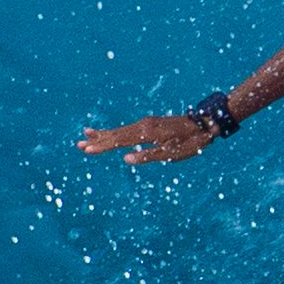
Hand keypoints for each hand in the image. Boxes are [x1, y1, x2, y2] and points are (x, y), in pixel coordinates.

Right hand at [77, 113, 218, 163]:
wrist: (205, 124)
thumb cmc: (190, 142)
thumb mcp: (171, 153)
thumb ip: (147, 156)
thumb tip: (126, 159)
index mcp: (146, 132)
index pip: (119, 141)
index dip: (102, 146)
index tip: (87, 149)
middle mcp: (143, 125)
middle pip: (116, 134)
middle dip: (98, 139)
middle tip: (79, 144)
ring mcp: (146, 123)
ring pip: (121, 130)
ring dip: (104, 135)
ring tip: (87, 135)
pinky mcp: (150, 125)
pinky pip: (128, 129)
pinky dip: (116, 132)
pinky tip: (110, 135)